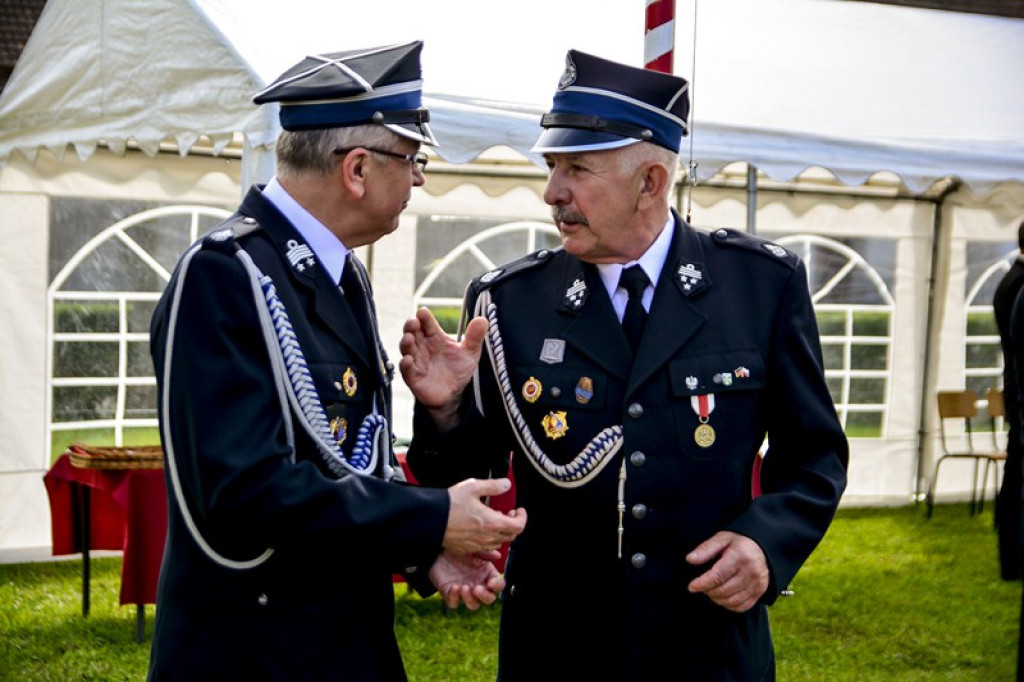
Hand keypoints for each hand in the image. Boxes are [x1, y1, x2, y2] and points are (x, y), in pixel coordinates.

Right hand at [399, 308, 487, 428]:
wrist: (454, 393)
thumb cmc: (458, 369)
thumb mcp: (470, 352)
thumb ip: (474, 337)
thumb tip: (483, 319)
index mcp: (435, 337)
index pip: (427, 324)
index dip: (424, 317)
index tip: (423, 312)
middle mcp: (423, 346)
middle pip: (413, 332)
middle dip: (411, 326)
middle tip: (413, 322)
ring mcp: (416, 360)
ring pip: (406, 348)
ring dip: (406, 342)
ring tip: (408, 338)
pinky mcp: (413, 377)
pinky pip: (406, 369)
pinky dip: (405, 364)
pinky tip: (408, 360)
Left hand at [428, 549, 505, 610]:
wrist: (439, 551)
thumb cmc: (460, 548)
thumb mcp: (473, 548)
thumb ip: (485, 552)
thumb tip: (498, 555)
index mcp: (487, 574)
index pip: (499, 585)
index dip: (497, 585)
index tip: (491, 583)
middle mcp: (478, 585)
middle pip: (489, 599)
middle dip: (484, 596)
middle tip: (476, 589)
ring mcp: (465, 591)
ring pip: (473, 605)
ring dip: (470, 599)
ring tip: (464, 587)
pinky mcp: (450, 594)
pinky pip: (454, 603)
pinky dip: (454, 598)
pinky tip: (453, 587)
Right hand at [444, 478, 526, 554]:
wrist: (430, 520)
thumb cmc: (450, 503)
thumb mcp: (473, 487)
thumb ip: (493, 486)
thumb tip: (507, 484)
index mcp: (493, 523)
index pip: (518, 526)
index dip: (522, 518)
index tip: (518, 510)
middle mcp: (487, 537)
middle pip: (511, 536)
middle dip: (513, 524)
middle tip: (508, 513)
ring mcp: (477, 545)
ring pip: (498, 543)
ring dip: (501, 532)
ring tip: (493, 519)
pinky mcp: (467, 549)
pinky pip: (485, 548)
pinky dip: (489, 539)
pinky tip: (481, 528)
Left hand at [686, 531, 768, 612]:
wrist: (763, 546)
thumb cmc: (739, 542)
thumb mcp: (722, 538)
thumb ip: (705, 549)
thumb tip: (689, 559)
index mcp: (740, 557)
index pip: (718, 576)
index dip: (702, 583)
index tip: (691, 587)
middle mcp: (751, 572)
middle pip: (724, 590)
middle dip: (708, 591)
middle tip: (701, 586)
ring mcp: (758, 584)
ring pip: (732, 601)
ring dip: (717, 599)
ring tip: (710, 591)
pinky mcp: (760, 591)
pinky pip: (742, 606)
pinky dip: (729, 606)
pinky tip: (722, 598)